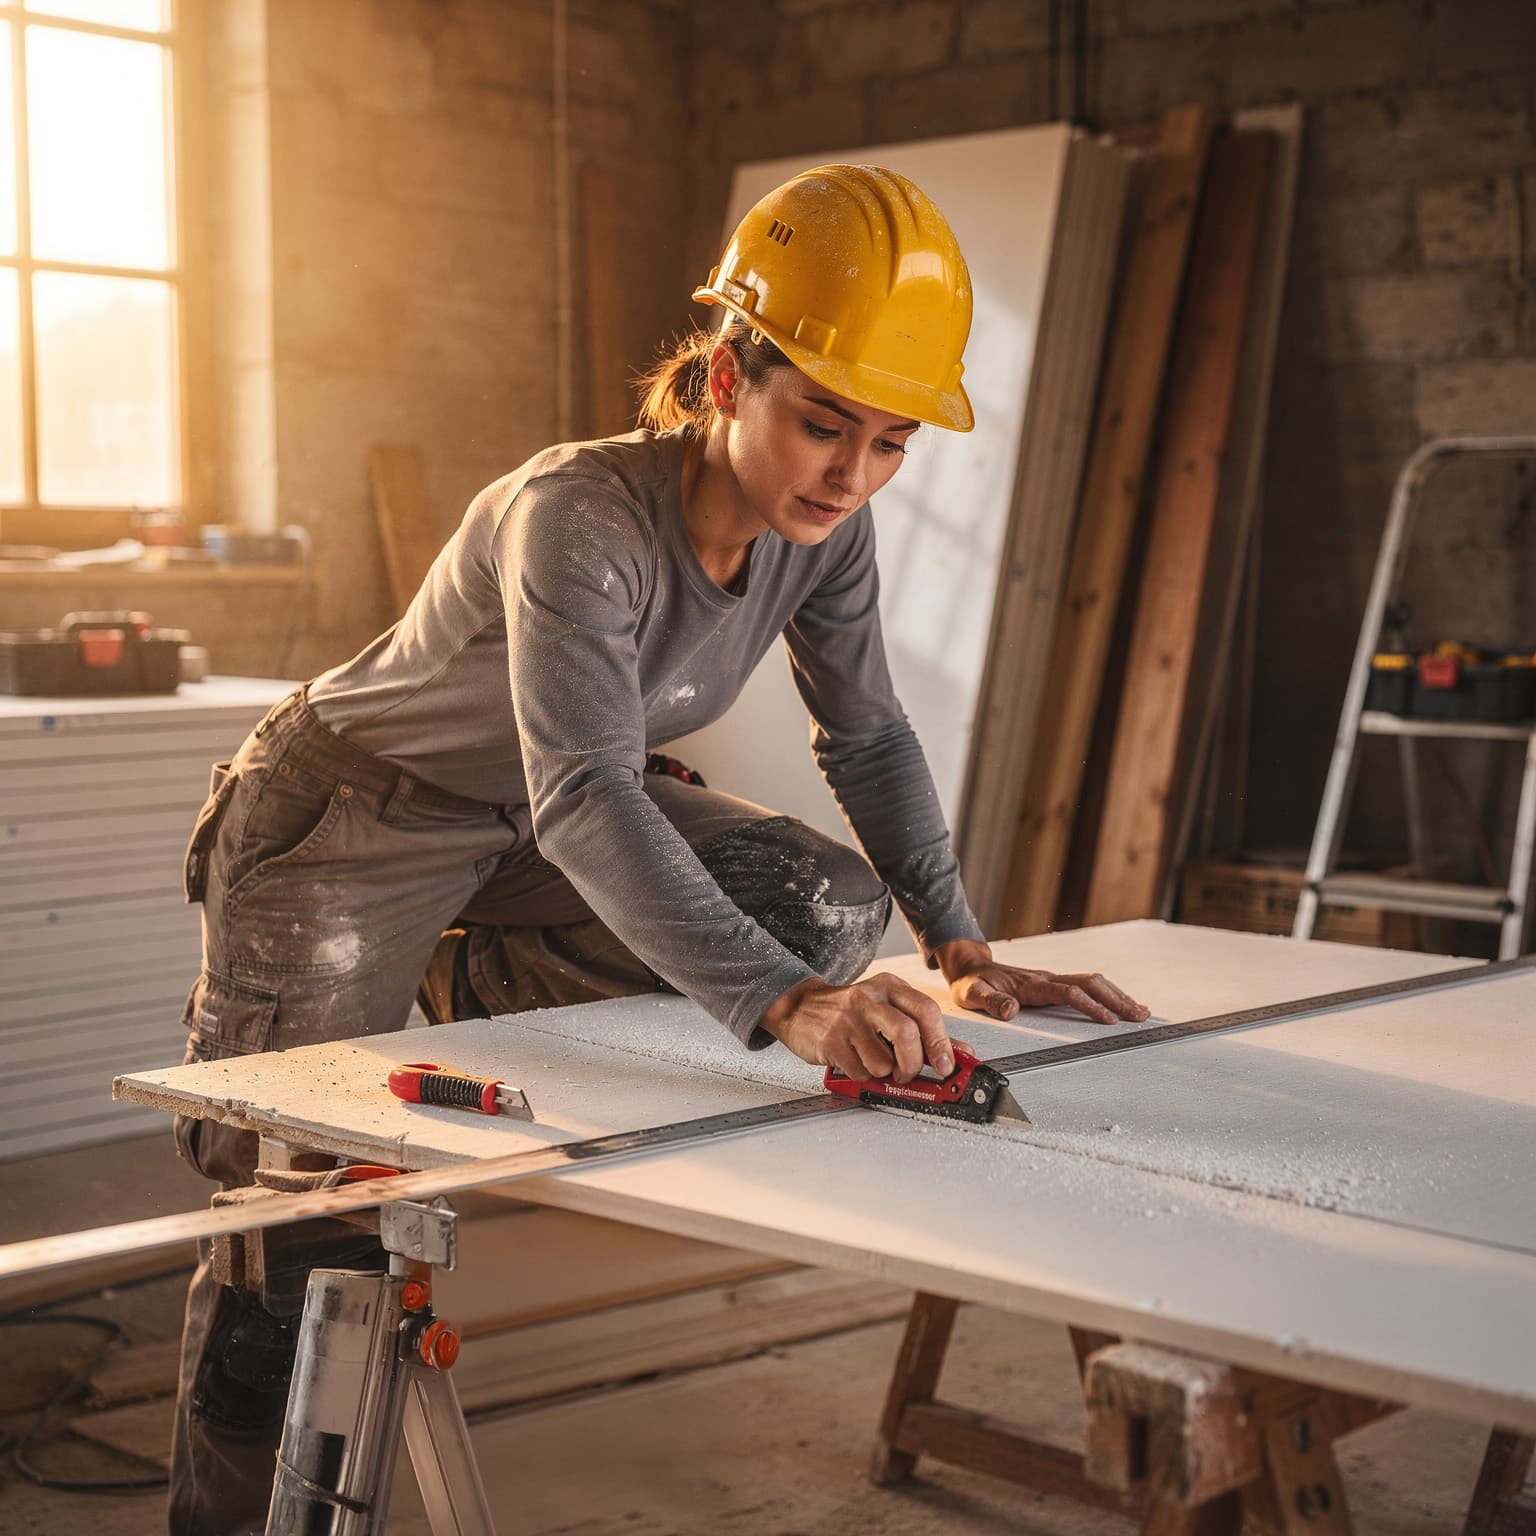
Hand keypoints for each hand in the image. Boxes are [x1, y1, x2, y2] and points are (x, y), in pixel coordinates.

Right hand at [760, 973, 970, 1082]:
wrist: (799, 1007)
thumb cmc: (849, 1012)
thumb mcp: (887, 1009)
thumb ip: (924, 1030)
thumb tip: (961, 1051)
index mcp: (889, 987)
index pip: (926, 1011)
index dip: (942, 1043)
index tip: (947, 1066)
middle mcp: (869, 998)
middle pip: (907, 1034)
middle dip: (914, 1064)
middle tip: (909, 1073)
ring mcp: (848, 1019)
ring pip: (883, 1061)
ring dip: (884, 1073)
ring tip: (874, 1062)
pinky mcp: (830, 1041)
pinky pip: (860, 1072)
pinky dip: (863, 1076)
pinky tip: (855, 1061)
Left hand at [934, 939, 1149, 1026]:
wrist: (970, 967)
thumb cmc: (972, 983)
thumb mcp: (972, 994)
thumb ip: (990, 1002)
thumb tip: (1011, 1009)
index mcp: (1032, 984)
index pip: (1068, 993)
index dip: (1090, 1005)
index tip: (1109, 1020)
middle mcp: (1046, 978)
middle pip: (1090, 983)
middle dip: (1117, 999)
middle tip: (1139, 1016)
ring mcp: (1052, 979)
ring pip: (1093, 982)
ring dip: (1118, 995)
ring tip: (1141, 1011)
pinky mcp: (1053, 983)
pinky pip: (1086, 985)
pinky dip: (1108, 993)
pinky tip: (1121, 1003)